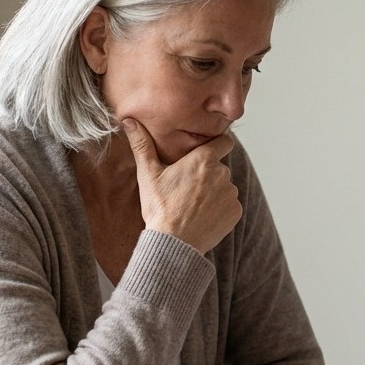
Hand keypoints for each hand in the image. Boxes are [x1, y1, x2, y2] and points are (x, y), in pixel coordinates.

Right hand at [122, 118, 241, 253]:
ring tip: (192, 205)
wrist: (174, 244)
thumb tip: (128, 120)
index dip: (217, 144)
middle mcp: (223, 173)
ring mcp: (231, 194)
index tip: (205, 152)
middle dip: (207, 174)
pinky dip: (219, 209)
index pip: (225, 141)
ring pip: (224, 187)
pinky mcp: (235, 212)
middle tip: (186, 188)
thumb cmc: (160, 208)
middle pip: (219, 167)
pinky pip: (229, 205)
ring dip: (213, 192)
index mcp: (204, 160)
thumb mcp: (148, 174)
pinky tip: (201, 216)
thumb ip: (142, 145)